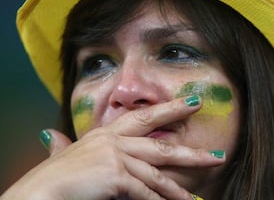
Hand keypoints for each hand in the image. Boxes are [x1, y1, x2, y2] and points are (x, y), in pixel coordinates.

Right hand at [1, 96, 224, 199]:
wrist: (37, 192)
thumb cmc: (52, 177)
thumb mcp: (65, 156)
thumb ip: (65, 145)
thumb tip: (53, 135)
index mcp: (106, 133)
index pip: (144, 116)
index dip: (171, 108)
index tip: (194, 102)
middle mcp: (113, 140)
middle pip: (160, 144)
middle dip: (191, 151)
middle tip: (217, 154)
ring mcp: (115, 155)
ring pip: (156, 174)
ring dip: (178, 189)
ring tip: (196, 198)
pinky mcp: (115, 174)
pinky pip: (143, 191)